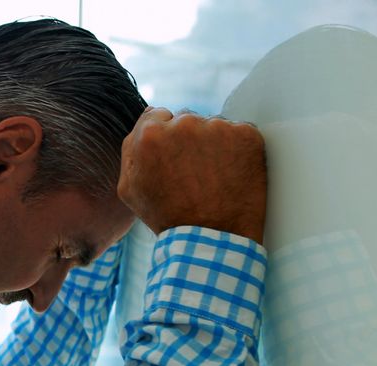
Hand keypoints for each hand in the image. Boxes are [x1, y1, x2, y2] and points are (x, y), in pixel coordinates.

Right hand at [117, 107, 267, 243]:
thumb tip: (146, 122)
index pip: (158, 117)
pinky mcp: (246, 135)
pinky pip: (239, 133)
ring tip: (213, 177)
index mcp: (150, 134)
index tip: (173, 159)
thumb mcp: (130, 188)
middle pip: (186, 120)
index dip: (165, 140)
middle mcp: (183, 123)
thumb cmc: (168, 217)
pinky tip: (231, 173)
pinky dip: (238, 150)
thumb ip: (131, 150)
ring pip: (213, 126)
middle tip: (193, 173)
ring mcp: (217, 127)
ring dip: (214, 144)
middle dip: (189, 140)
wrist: (212, 238)